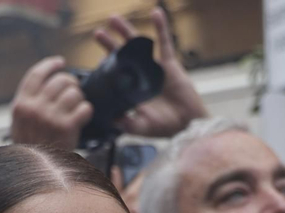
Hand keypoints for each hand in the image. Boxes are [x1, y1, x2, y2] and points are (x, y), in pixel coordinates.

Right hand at [8, 56, 92, 148]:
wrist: (36, 172)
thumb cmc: (31, 147)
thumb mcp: (20, 122)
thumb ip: (29, 102)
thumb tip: (48, 80)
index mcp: (21, 105)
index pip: (36, 74)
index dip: (51, 65)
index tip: (60, 62)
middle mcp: (35, 108)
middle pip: (59, 80)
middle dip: (70, 83)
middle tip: (73, 90)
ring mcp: (51, 117)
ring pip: (74, 93)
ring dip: (79, 98)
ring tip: (77, 106)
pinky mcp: (66, 127)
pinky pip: (84, 108)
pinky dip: (86, 111)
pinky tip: (83, 116)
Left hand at [96, 7, 207, 138]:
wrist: (188, 124)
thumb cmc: (166, 127)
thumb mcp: (144, 128)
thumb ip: (129, 125)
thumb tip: (113, 120)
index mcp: (132, 90)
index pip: (115, 73)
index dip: (106, 65)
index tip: (95, 60)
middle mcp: (141, 76)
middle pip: (122, 55)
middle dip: (110, 44)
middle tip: (98, 33)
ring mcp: (154, 68)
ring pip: (138, 45)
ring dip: (126, 30)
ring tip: (113, 19)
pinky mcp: (170, 64)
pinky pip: (165, 42)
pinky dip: (161, 27)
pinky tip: (156, 12)